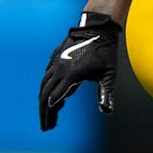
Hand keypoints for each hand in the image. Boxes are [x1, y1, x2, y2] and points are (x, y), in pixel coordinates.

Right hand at [38, 13, 123, 129]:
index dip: (50, 115)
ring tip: (49, 113)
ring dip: (44, 101)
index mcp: (71, 75)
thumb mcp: (109, 74)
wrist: (97, 26)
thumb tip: (107, 111)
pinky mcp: (55, 56)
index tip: (50, 127)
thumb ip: (106, 93)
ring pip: (44, 85)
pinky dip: (46, 88)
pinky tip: (51, 93)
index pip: (54, 99)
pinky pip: (47, 75)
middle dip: (44, 112)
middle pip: (45, 94)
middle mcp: (59, 69)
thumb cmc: (106, 51)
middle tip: (46, 126)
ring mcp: (56, 62)